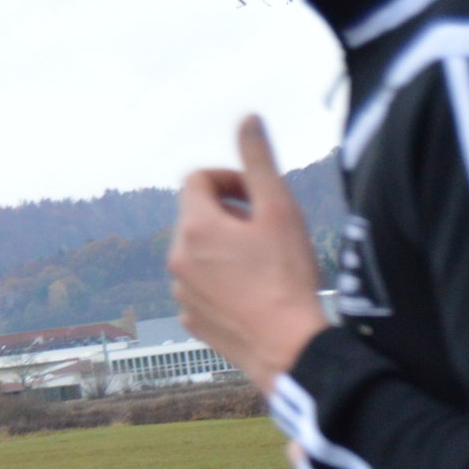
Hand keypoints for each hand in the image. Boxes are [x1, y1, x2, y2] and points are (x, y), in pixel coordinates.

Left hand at [168, 116, 329, 393]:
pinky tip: (253, 296)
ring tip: (263, 268)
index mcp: (196, 225)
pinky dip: (222, 284)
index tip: (258, 198)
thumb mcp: (280, 211)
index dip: (230, 180)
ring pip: (199, 254)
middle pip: (198, 216)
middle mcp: (178, 257)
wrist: (289, 349)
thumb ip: (260, 161)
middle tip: (267, 234)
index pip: (197, 179)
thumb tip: (248, 119)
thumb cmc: (288, 279)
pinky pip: (201, 289)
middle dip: (229, 216)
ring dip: (225, 251)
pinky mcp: (192, 321)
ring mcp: (182, 292)